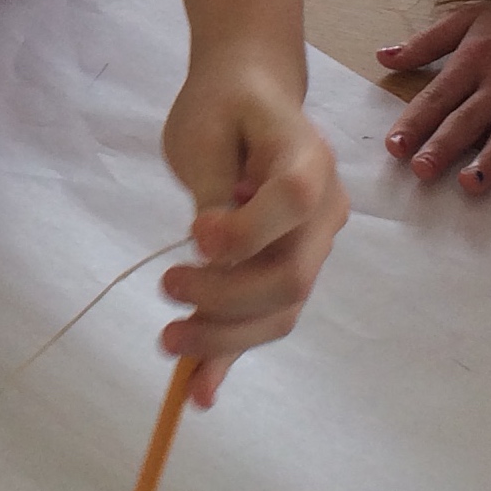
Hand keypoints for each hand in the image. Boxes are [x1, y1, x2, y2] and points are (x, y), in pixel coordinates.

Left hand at [157, 55, 348, 407]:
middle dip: (225, 298)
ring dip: (224, 336)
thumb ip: (212, 189)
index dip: (248, 230)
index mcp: (308, 158)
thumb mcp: (204, 132)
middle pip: (289, 276)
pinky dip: (231, 356)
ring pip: (280, 310)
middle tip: (166, 286)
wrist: (250, 97)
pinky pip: (264, 319)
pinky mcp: (286, 269)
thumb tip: (209, 250)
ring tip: (169, 340)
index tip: (196, 236)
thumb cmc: (224, 105)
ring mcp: (311, 245)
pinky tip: (199, 393)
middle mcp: (324, 209)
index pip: (294, 201)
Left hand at [376, 0, 490, 200]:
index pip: (439, 96)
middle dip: (445, 143)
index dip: (415, 122)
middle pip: (471, 117)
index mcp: (478, 57)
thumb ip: (427, 42)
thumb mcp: (473, 17)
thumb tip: (382, 57)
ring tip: (471, 183)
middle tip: (421, 170)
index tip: (394, 148)